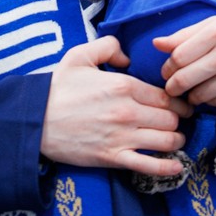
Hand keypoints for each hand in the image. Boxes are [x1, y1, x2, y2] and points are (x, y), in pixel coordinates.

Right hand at [40, 36, 191, 179]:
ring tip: (175, 139)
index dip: (177, 101)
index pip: (165, 96)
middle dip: (178, 120)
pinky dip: (167, 167)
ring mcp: (122, 136)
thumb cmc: (59, 87)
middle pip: (170, 119)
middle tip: (178, 121)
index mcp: (123, 85)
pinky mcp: (113, 157)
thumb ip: (108, 47)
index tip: (179, 104)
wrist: (36, 119)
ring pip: (166, 141)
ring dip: (175, 141)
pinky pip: (149, 166)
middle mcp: (128, 111)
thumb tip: (128, 57)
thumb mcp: (81, 55)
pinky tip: (176, 167)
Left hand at [154, 11, 215, 107]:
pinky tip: (212, 89)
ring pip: (199, 95)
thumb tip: (156, 44)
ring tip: (193, 88)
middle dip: (173, 86)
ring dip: (191, 95)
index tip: (167, 70)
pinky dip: (209, 100)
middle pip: (185, 79)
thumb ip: (184, 35)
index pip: (178, 57)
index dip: (167, 67)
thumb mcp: (215, 23)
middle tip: (172, 86)